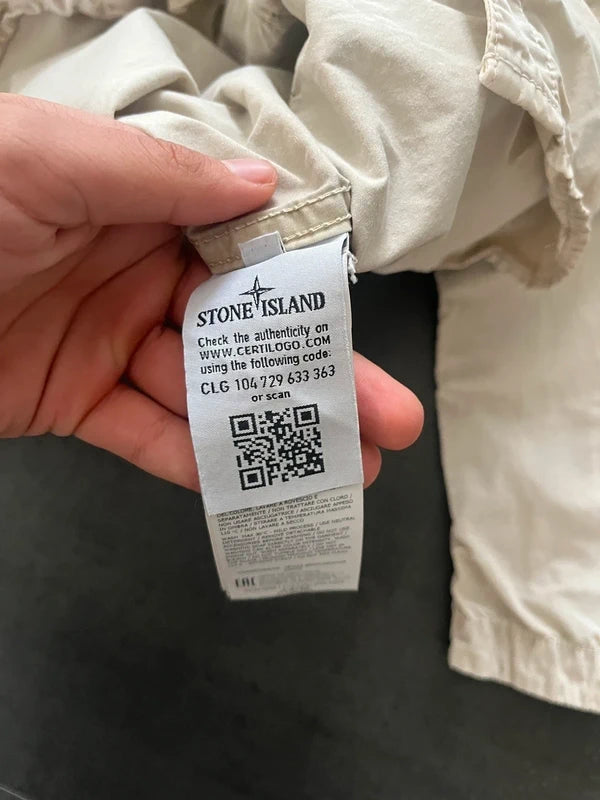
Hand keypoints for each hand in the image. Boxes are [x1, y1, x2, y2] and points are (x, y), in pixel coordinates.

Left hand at [0, 94, 422, 489]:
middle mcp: (132, 274)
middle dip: (317, 378)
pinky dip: (198, 464)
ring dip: (274, 432)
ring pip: (207, 393)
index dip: (304, 293)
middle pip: (243, 333)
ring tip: (345, 465)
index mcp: (134, 206)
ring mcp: (107, 343)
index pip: (243, 250)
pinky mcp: (74, 401)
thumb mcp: (48, 159)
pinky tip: (254, 483)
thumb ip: (160, 175)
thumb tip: (262, 187)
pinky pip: (146, 436)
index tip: (357, 330)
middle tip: (386, 417)